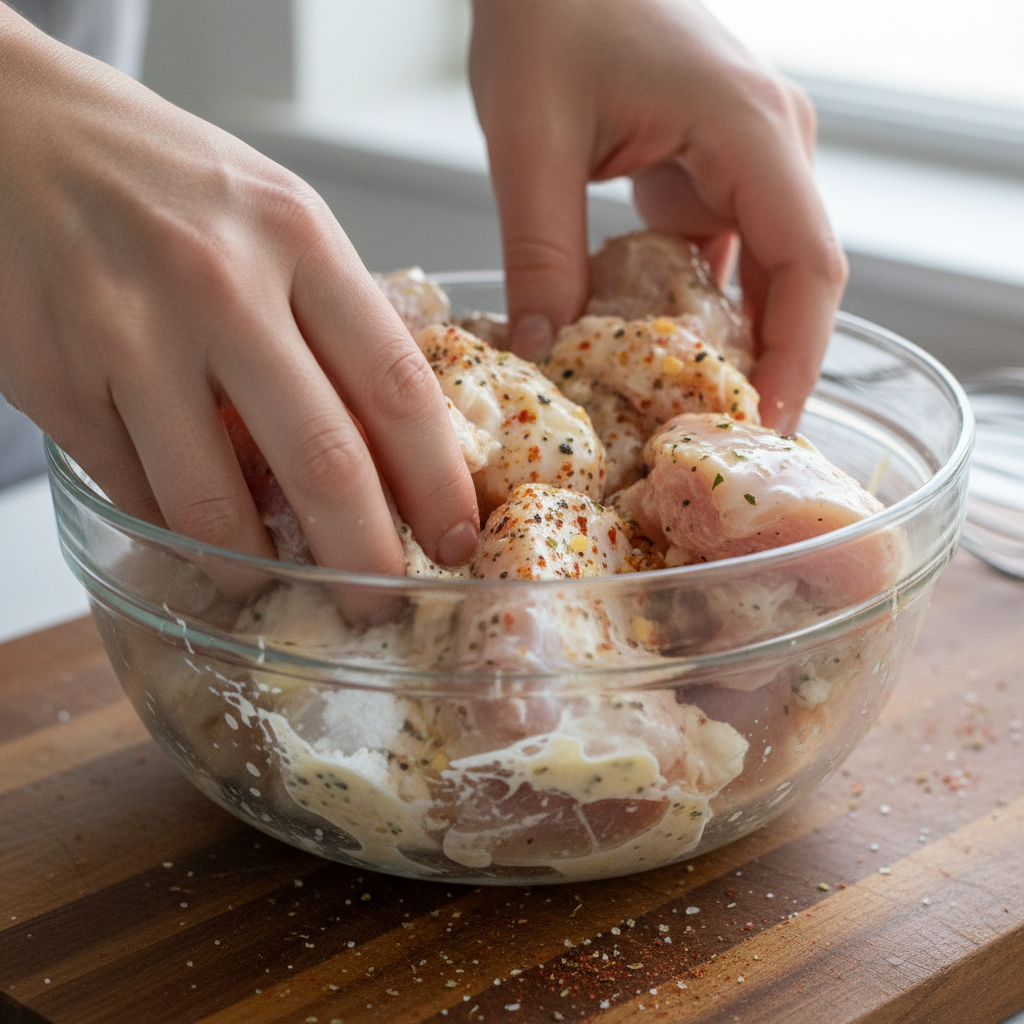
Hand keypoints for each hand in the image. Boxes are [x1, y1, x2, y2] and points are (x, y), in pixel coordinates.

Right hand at [0, 8, 478, 573]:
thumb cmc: (162, 179)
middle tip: (380, 602)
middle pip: (323, 461)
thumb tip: (392, 436)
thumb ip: (334, 317)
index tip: (455, 538)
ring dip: (252, 566)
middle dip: (363, 559)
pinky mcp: (52, 377)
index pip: (397, 386)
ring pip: (211, 503)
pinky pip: (133, 489)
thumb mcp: (275, 218)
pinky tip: (188, 525)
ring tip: (269, 578)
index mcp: (297, 239)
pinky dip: (170, 525)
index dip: (437, 483)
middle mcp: (218, 285)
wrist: (11, 128)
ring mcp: (127, 333)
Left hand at [469, 0, 847, 432]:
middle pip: (798, 279)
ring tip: (691, 413)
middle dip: (768, 364)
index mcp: (750, 129)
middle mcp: (771, 142)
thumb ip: (541, 253)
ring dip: (732, 340)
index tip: (764, 428)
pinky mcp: (714, 164)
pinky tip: (655, 349)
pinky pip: (725, 251)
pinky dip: (699, 305)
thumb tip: (542, 356)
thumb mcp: (531, 140)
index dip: (797, 357)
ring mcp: (748, 153)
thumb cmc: (548, 12)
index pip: (808, 266)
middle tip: (721, 443)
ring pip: (764, 270)